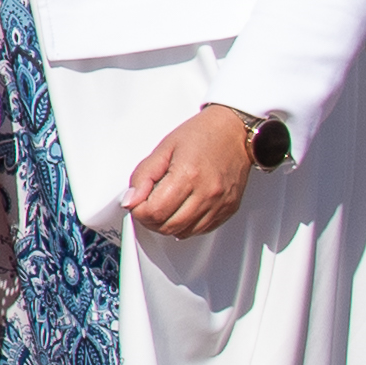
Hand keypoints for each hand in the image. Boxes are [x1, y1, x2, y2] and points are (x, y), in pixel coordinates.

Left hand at [124, 105, 261, 236]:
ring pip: (184, 232)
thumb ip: (143, 176)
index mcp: (187, 175)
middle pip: (168, 226)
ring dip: (168, 225)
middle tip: (147, 205)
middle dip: (150, 220)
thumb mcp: (164, 148)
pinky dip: (187, 225)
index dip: (138, 210)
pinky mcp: (228, 209)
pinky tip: (182, 209)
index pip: (154, 212)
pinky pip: (202, 230)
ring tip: (164, 206)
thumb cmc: (202, 135)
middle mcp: (206, 193)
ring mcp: (219, 204)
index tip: (136, 202)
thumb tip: (130, 200)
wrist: (234, 132)